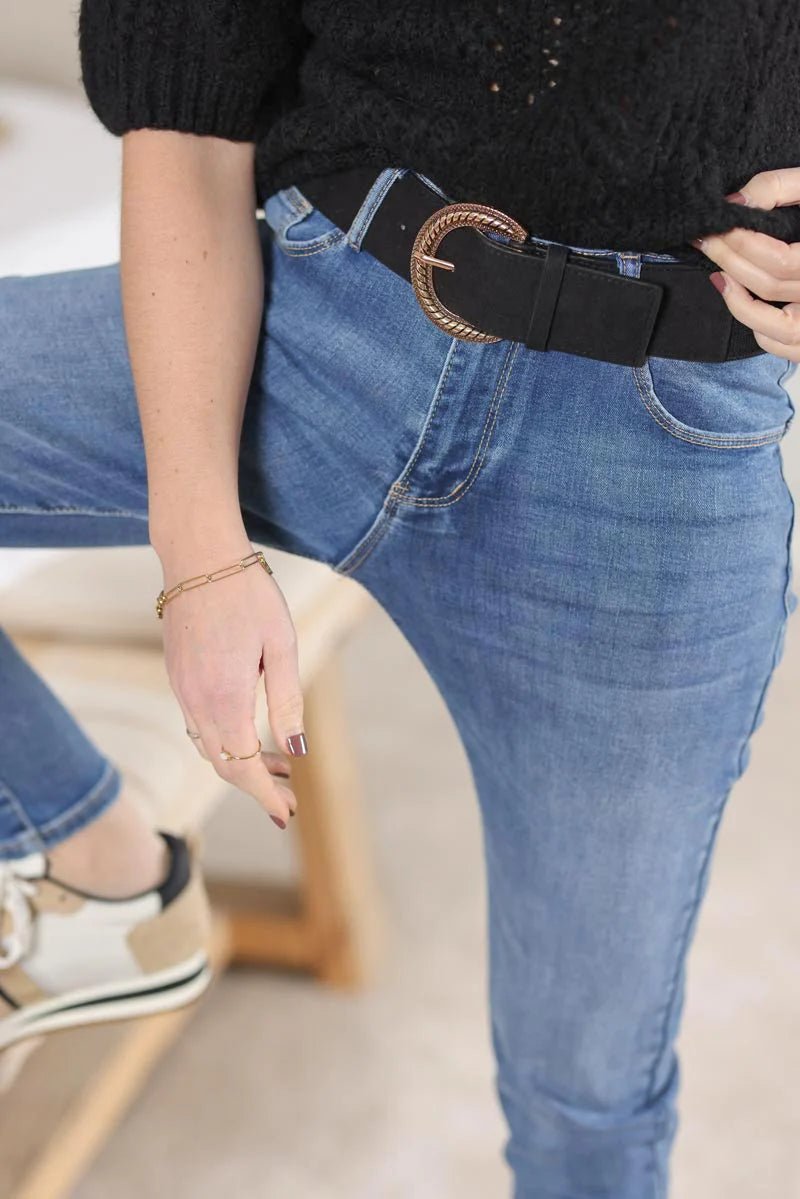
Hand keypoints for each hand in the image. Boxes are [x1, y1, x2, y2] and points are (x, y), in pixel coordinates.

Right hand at [159, 541, 305, 829]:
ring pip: (207, 745)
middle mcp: (195, 700)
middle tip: (289, 800)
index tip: (287, 814)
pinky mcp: (178, 675)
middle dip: (256, 788)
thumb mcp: (280, 644)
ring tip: (280, 769)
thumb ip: (286, 700)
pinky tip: (249, 732)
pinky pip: (198, 723)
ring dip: (241, 763)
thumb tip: (295, 750)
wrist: (198, 555)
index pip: (242, 766)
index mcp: (224, 697)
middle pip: (222, 763)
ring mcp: (181, 688)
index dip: (265, 795)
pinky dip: (224, 740)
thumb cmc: (247, 594)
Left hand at [692, 167, 799, 360]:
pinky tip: (743, 301)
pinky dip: (757, 328)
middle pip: (770, 286)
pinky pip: (782, 346)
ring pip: (774, 327)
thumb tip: (737, 203)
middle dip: (730, 261)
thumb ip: (780, 186)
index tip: (719, 224)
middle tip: (707, 240)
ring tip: (720, 273)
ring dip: (737, 302)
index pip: (781, 261)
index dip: (744, 243)